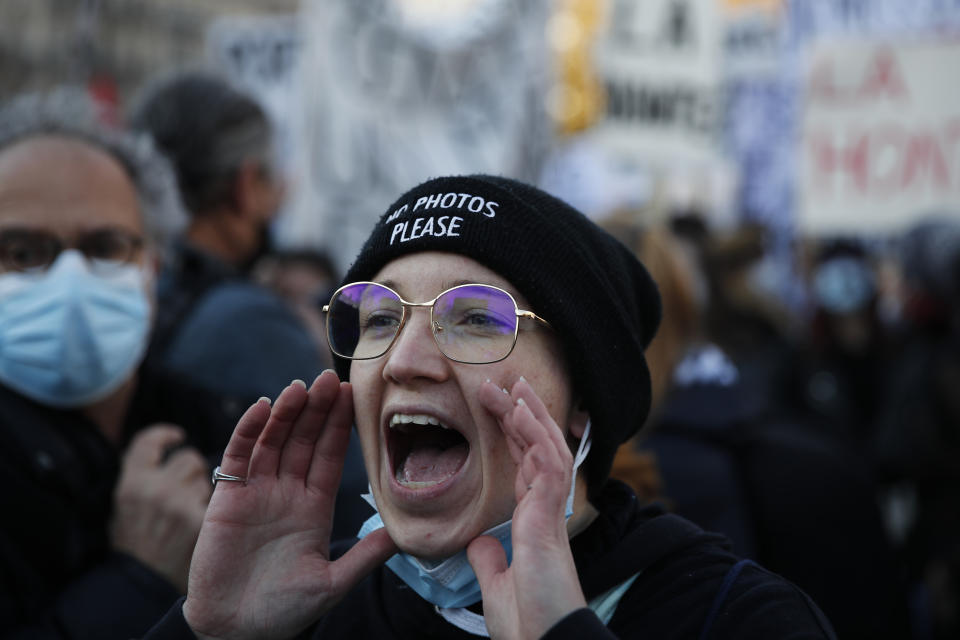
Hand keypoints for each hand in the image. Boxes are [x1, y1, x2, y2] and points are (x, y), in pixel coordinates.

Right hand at [111, 424, 211, 593]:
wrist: (142, 584)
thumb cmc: (135, 544)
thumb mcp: (124, 505)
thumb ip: (142, 476)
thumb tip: (162, 448)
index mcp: (132, 482)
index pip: (150, 442)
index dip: (165, 435)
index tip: (177, 436)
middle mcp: (155, 488)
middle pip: (189, 458)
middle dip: (193, 470)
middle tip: (187, 490)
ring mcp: (178, 504)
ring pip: (207, 478)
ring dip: (204, 489)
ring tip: (191, 512)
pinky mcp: (199, 520)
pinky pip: (215, 500)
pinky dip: (212, 508)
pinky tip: (206, 522)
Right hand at [182, 371, 396, 639]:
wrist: (237, 632)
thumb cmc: (284, 611)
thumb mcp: (333, 582)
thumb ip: (365, 555)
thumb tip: (405, 533)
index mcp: (314, 506)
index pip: (329, 455)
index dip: (338, 425)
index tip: (351, 395)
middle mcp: (286, 493)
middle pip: (303, 440)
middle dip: (316, 409)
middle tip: (330, 377)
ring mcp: (256, 493)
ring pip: (273, 442)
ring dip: (285, 413)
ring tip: (300, 387)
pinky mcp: (227, 500)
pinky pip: (237, 458)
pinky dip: (248, 432)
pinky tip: (261, 407)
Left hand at [469, 378, 586, 639]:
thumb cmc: (527, 622)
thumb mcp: (497, 585)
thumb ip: (490, 559)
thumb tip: (478, 543)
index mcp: (533, 522)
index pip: (525, 465)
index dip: (515, 433)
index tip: (503, 406)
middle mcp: (546, 510)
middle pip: (537, 449)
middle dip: (521, 413)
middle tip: (505, 382)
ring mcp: (552, 511)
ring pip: (548, 449)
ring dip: (531, 414)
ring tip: (515, 384)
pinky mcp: (552, 517)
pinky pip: (549, 465)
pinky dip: (537, 435)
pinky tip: (523, 411)